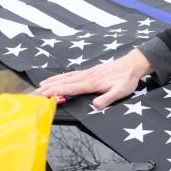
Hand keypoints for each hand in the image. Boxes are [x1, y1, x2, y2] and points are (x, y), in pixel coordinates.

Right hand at [37, 48, 152, 108]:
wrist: (132, 65)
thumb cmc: (126, 79)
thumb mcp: (120, 92)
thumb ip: (107, 98)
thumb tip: (95, 105)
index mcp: (92, 83)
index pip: (71, 88)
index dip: (58, 91)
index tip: (46, 93)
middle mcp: (87, 76)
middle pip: (65, 81)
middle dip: (51, 86)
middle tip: (38, 91)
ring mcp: (88, 73)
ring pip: (67, 76)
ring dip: (54, 80)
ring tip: (42, 83)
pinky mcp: (90, 71)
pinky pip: (72, 73)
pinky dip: (63, 76)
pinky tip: (59, 78)